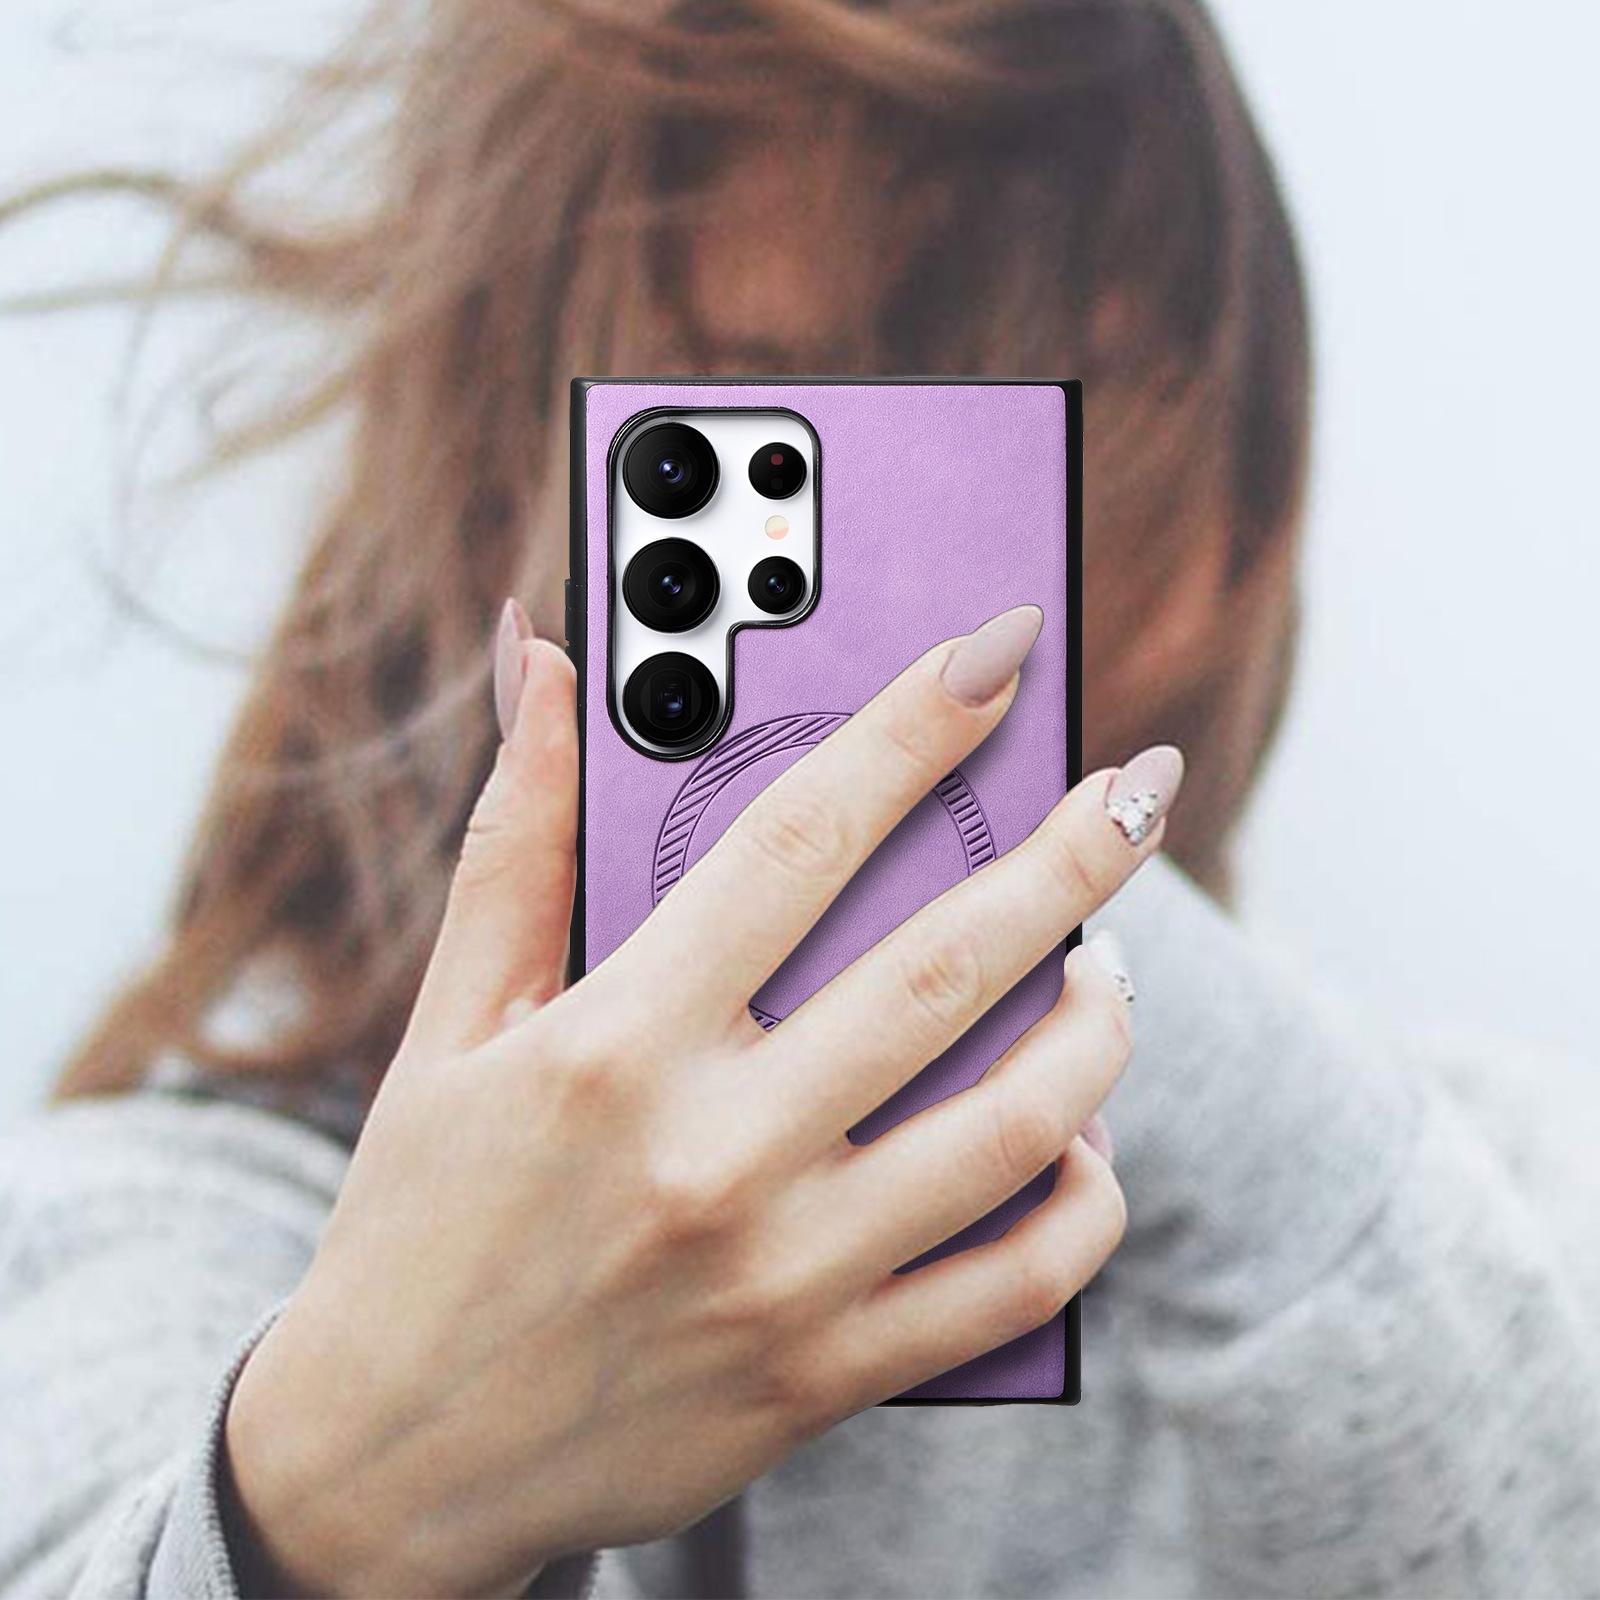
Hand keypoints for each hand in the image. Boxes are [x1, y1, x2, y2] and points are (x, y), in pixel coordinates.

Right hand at [223, 602, 1177, 1596]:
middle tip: (1137, 788)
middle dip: (1073, 855)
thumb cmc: (418, 1217)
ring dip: (1099, 1023)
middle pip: (945, 968)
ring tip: (1111, 962)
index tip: (993, 657)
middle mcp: (714, 1153)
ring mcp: (786, 1272)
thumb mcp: (449, 1022)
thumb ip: (516, 838)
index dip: (911, 731)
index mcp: (615, 1043)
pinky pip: (1013, 1285)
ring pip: (1016, 1125)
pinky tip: (1082, 1138)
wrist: (391, 1460)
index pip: (800, 842)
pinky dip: (1082, 1200)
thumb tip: (537, 664)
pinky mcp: (827, 1372)